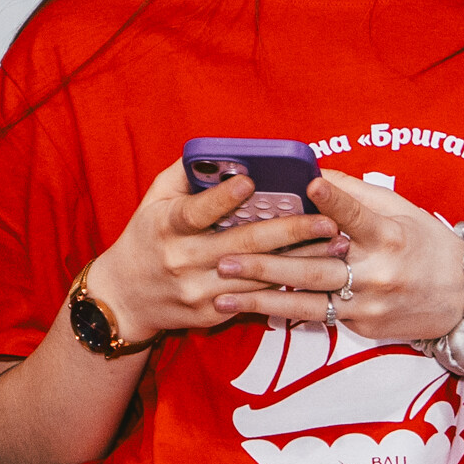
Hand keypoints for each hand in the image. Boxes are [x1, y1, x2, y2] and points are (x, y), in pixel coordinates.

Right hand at [85, 162, 342, 340]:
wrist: (127, 298)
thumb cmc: (148, 236)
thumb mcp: (155, 198)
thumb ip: (186, 173)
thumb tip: (223, 151)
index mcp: (167, 226)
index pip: (195, 212)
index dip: (222, 198)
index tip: (251, 181)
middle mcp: (182, 260)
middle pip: (242, 244)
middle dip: (290, 232)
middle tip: (327, 221)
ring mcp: (199, 290)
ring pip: (259, 275)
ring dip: (302, 261)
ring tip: (337, 247)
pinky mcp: (212, 312)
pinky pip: (256, 297)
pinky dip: (288, 285)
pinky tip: (318, 274)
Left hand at [211, 171, 463, 342]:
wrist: (462, 298)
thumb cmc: (425, 244)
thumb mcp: (400, 210)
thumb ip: (355, 195)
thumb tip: (312, 174)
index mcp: (389, 235)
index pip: (356, 215)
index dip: (332, 200)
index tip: (308, 186)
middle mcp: (377, 271)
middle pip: (314, 266)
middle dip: (265, 263)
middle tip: (225, 257)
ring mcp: (368, 304)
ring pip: (306, 301)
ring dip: (260, 298)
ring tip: (223, 293)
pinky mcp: (362, 326)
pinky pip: (318, 317)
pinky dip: (283, 311)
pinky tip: (251, 309)